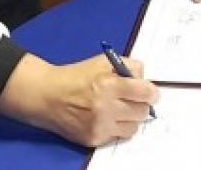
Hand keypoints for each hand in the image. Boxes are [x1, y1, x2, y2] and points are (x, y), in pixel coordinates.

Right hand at [0, 54, 158, 147]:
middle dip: (142, 105)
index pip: (144, 92)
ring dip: (131, 118)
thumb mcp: (103, 61)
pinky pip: (118, 136)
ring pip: (133, 128)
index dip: (152, 93)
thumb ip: (129, 66)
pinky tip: (107, 118)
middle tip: (135, 100)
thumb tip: (146, 81)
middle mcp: (104, 107)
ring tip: (120, 109)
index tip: (151, 93)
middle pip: (142, 112)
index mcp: (108, 84)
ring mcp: (99, 126)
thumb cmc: (77, 76)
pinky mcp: (93, 139)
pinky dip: (117, 127)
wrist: (47, 96)